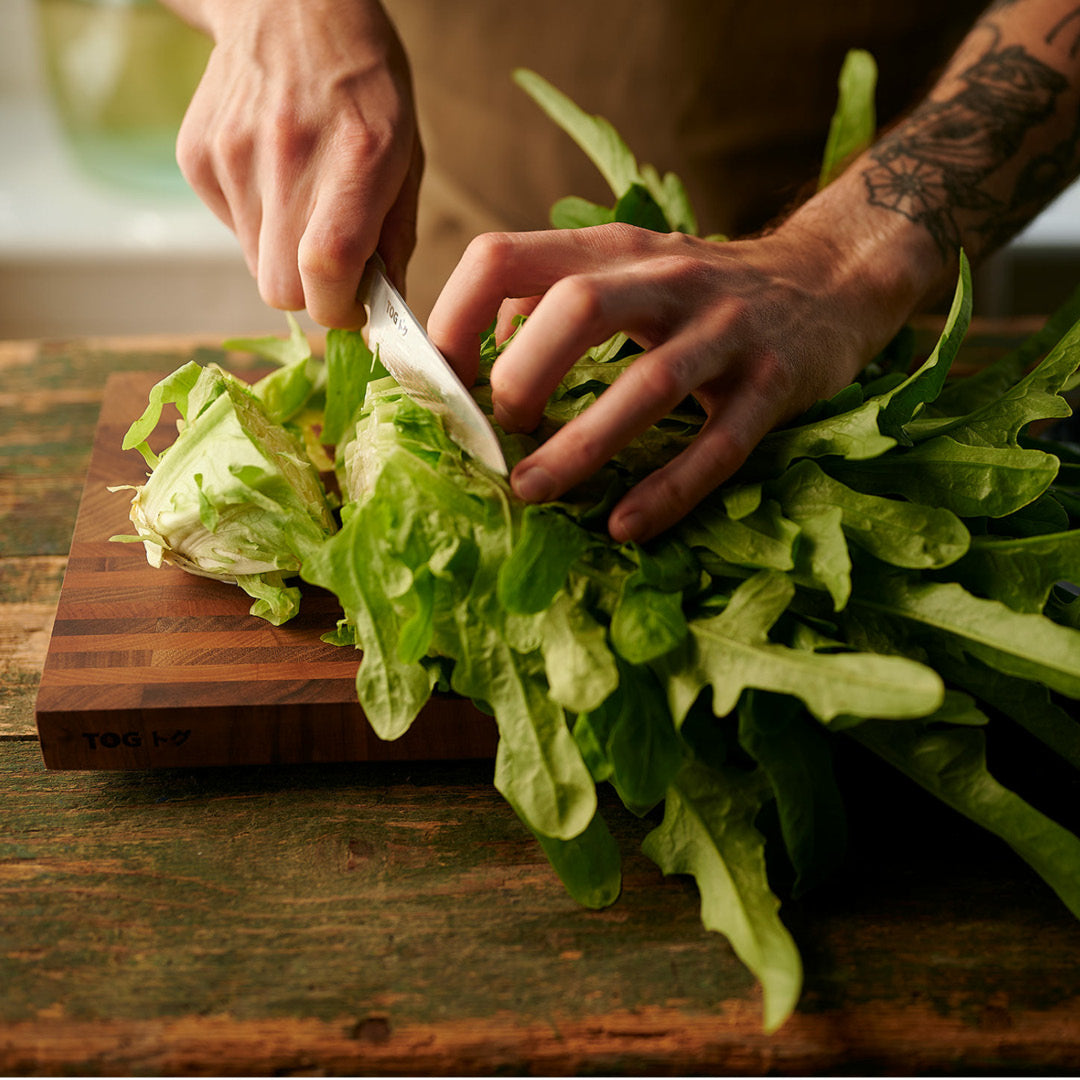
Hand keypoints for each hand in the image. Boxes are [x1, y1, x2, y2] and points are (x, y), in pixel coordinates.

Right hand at [173, 0, 421, 327]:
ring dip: (284, 257)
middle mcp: (287, 155)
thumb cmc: (364, 88)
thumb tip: (383, 309)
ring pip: (257, 266)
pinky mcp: (196, 158)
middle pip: (282, 289)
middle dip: (312, 295)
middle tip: (333, 269)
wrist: (287, 7)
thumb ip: (395, 238)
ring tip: (303, 205)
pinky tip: (273, 177)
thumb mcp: (406, 155)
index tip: (355, 308)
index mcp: (355, 157)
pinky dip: (257, 225)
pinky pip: (231, 231)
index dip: (340, 309)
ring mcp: (232, 155)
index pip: (327, 268)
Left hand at [428, 219, 921, 542]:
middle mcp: (665, 279)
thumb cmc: (702, 290)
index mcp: (611, 250)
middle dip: (518, 378)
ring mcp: (725, 331)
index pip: (504, 258)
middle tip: (495, 435)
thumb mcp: (625, 267)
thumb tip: (478, 345)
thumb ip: (550, 293)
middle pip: (576, 309)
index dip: (453, 321)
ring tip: (532, 490)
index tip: (437, 386)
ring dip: (582, 445)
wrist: (829, 281)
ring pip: (649, 385)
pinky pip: (717, 445)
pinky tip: (625, 525)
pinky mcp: (771, 385)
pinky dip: (669, 490)